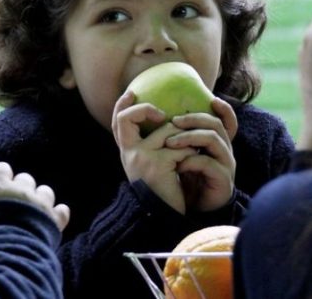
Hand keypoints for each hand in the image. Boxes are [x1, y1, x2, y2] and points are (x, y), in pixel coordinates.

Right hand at [0, 162, 70, 230]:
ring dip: (41, 200)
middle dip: (21, 189)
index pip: (1, 169)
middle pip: (25, 179)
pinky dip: (58, 215)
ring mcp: (41, 203)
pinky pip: (62, 210)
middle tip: (15, 206)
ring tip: (33, 217)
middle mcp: (23, 190)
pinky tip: (52, 221)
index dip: (0, 176)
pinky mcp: (55, 218)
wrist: (7, 254)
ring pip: (45, 192)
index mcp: (1, 187)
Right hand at [112, 90, 199, 213]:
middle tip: (161, 114)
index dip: (122, 105)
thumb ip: (151, 146)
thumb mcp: (151, 166)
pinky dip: (191, 151)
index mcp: (127, 153)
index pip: (117, 124)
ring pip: (167, 130)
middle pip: (127, 118)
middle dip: (146, 110)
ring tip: (190, 150)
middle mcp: (130, 154)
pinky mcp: (158, 164)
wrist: (164, 217)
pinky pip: (181, 146)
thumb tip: (165, 120)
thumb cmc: (162, 192)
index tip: (132, 93)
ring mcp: (142, 158)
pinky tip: (194, 162)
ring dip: (183, 137)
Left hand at [166, 97, 237, 211]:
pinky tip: (177, 166)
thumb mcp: (183, 158)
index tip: (212, 100)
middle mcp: (225, 152)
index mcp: (218, 145)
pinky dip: (190, 161)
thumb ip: (181, 140)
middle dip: (194, 119)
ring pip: (213, 140)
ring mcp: (226, 165)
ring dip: (189, 137)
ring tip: (169, 143)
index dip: (225, 110)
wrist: (193, 212)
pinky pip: (208, 163)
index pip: (228, 122)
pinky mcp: (223, 181)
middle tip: (173, 121)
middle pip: (216, 125)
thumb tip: (165, 118)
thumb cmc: (187, 182)